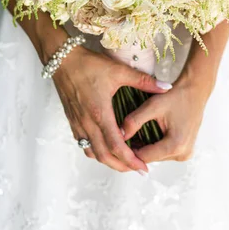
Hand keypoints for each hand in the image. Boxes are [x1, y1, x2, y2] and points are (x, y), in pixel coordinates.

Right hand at [51, 45, 172, 173]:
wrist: (62, 59)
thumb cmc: (89, 64)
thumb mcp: (119, 70)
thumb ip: (144, 81)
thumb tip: (166, 87)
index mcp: (100, 114)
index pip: (116, 146)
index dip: (131, 160)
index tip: (144, 168)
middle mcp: (87, 123)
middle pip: (104, 156)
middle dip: (122, 166)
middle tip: (137, 169)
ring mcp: (78, 123)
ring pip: (92, 152)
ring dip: (108, 161)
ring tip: (123, 161)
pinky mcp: (72, 120)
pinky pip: (83, 144)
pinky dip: (96, 151)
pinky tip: (105, 146)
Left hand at [121, 65, 215, 163]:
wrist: (195, 90)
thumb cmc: (176, 96)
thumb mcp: (153, 105)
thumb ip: (135, 120)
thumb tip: (119, 135)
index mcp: (176, 145)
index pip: (144, 157)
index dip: (128, 149)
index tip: (117, 140)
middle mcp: (182, 154)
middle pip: (150, 158)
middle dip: (136, 147)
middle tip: (124, 134)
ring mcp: (185, 154)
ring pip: (156, 156)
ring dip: (145, 146)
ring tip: (135, 131)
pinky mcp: (185, 150)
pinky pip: (163, 152)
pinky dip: (154, 144)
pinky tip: (147, 131)